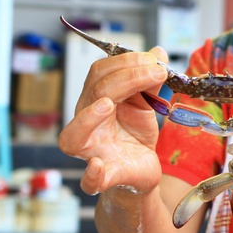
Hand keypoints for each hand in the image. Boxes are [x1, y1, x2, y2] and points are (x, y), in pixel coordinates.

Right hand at [58, 48, 167, 194]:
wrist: (142, 170)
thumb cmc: (135, 135)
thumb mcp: (146, 104)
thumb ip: (150, 80)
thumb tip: (158, 52)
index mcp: (95, 102)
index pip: (99, 74)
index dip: (125, 62)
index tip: (154, 59)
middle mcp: (87, 124)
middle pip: (93, 95)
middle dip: (126, 78)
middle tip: (156, 72)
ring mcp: (92, 152)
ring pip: (73, 135)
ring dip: (89, 117)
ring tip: (109, 104)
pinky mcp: (104, 178)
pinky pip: (90, 180)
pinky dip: (92, 174)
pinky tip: (98, 165)